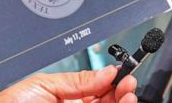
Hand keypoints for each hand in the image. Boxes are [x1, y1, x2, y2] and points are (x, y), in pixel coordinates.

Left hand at [0, 66, 136, 102]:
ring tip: (127, 95)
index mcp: (66, 99)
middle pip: (107, 102)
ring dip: (122, 102)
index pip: (98, 90)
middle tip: (128, 84)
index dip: (114, 81)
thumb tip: (106, 72)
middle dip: (122, 92)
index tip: (123, 74)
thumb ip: (77, 80)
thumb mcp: (43, 85)